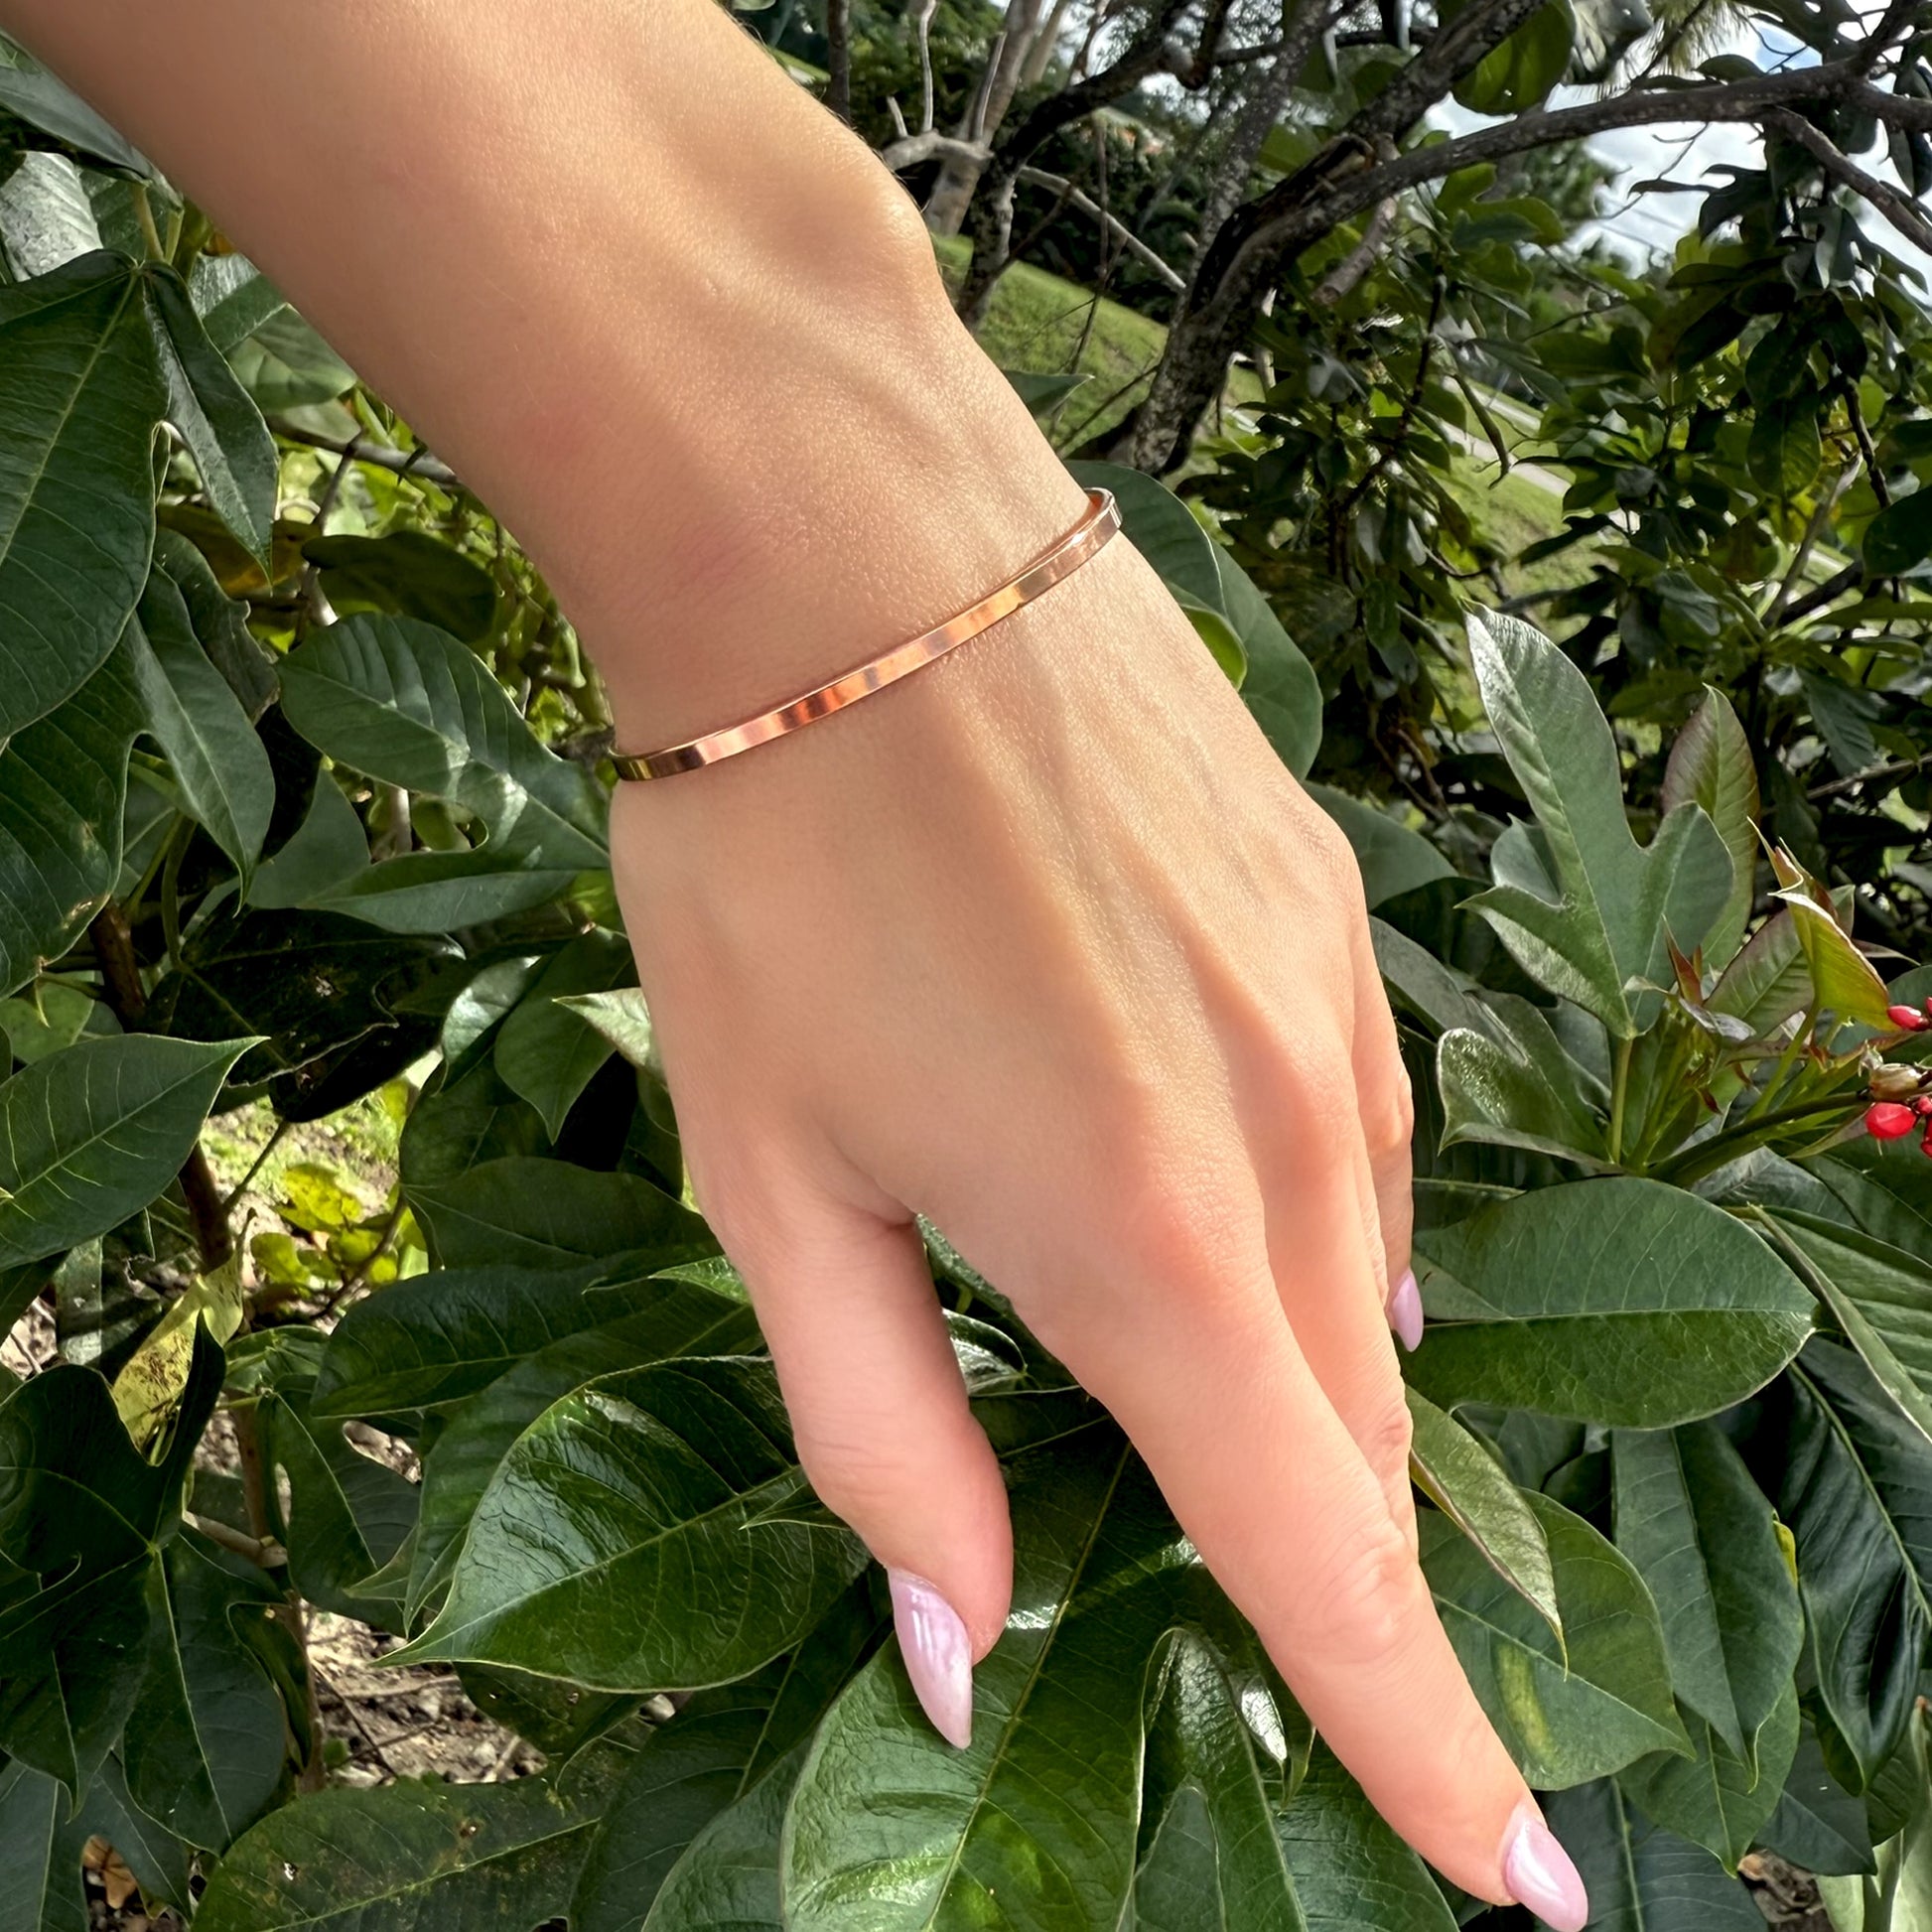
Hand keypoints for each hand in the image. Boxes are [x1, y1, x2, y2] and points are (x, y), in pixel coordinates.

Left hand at [609, 520, 1586, 1926]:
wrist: (846, 542)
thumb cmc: (768, 865)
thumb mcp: (768, 1177)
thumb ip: (878, 1432)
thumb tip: (961, 1636)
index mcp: (1144, 1244)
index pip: (1321, 1564)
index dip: (1424, 1746)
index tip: (1517, 1885)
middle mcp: (1288, 1137)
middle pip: (1342, 1422)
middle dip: (1310, 1533)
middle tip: (1249, 1579)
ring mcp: (1327, 1003)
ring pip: (1358, 1266)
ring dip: (1295, 1354)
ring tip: (1206, 1362)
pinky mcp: (1326, 900)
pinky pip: (1354, 1119)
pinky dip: (1307, 1203)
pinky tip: (1229, 1180)